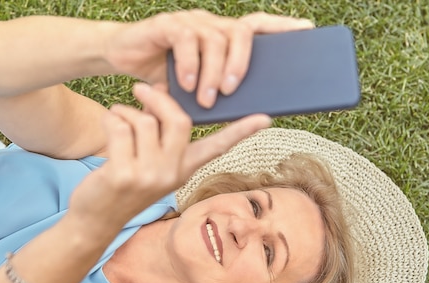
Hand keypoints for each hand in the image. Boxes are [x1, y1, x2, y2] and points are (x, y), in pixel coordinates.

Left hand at [67, 82, 270, 229]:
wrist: (96, 218)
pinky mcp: (123, 175)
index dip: (241, 131)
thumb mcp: (149, 162)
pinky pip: (120, 127)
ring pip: (144, 121)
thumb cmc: (123, 183)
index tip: (265, 119)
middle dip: (158, 99)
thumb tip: (158, 92)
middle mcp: (171, 174)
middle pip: (178, 120)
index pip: (217, 147)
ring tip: (116, 117)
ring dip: (125, 111)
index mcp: (183, 170)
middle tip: (140, 89)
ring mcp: (148, 176)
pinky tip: (107, 123)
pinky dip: (110, 118)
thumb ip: (159, 132)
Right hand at [105, 10, 313, 107]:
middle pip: (240, 33)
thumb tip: (254, 114)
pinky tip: (186, 83)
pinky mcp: (167, 24)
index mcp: (224, 37)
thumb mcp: (197, 88)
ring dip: (213, 71)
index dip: (282, 26)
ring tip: (208, 97)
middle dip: (242, 63)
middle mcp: (211, 24)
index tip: (307, 31)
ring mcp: (190, 22)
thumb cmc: (164, 76)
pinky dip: (188, 63)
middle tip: (234, 90)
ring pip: (214, 38)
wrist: (122, 56)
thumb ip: (220, 93)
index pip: (258, 25)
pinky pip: (185, 39)